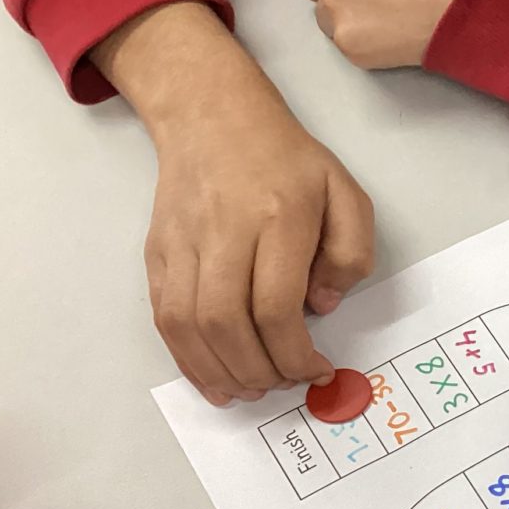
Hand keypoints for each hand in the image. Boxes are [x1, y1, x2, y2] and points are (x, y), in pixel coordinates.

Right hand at [92, 2, 375, 405]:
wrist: (213, 117)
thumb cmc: (288, 161)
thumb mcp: (346, 193)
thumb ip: (351, 253)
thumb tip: (321, 307)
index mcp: (279, 217)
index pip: (277, 304)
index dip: (296, 353)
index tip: (317, 370)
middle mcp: (224, 231)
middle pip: (227, 321)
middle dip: (258, 370)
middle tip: (284, 385)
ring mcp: (183, 243)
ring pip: (188, 324)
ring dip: (219, 372)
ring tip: (251, 391)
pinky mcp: (158, 253)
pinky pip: (164, 316)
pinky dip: (186, 357)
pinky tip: (213, 378)